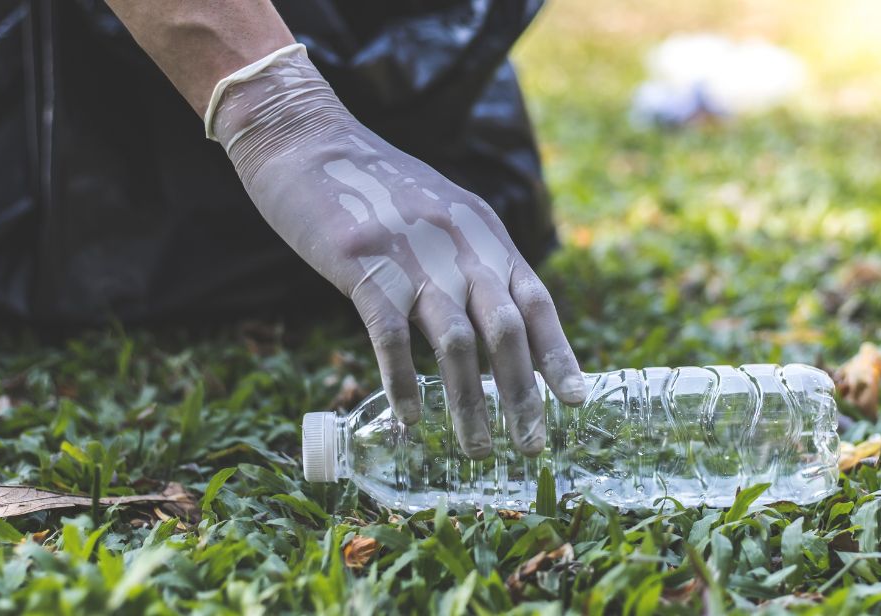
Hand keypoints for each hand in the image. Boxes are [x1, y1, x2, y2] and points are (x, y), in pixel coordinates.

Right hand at [207, 45, 586, 458]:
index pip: (534, 299)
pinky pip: (392, 335)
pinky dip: (404, 382)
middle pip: (505, 329)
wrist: (304, 137)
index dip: (557, 353)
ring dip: (469, 402)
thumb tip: (494, 321)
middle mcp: (458, 241)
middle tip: (532, 445)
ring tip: (476, 448)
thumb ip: (468, 256)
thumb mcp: (437, 212)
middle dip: (522, 394)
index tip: (575, 400)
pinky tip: (410, 419)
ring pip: (456, 341)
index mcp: (483, 229)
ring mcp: (411, 253)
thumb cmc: (369, 186)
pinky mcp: (362, 264)